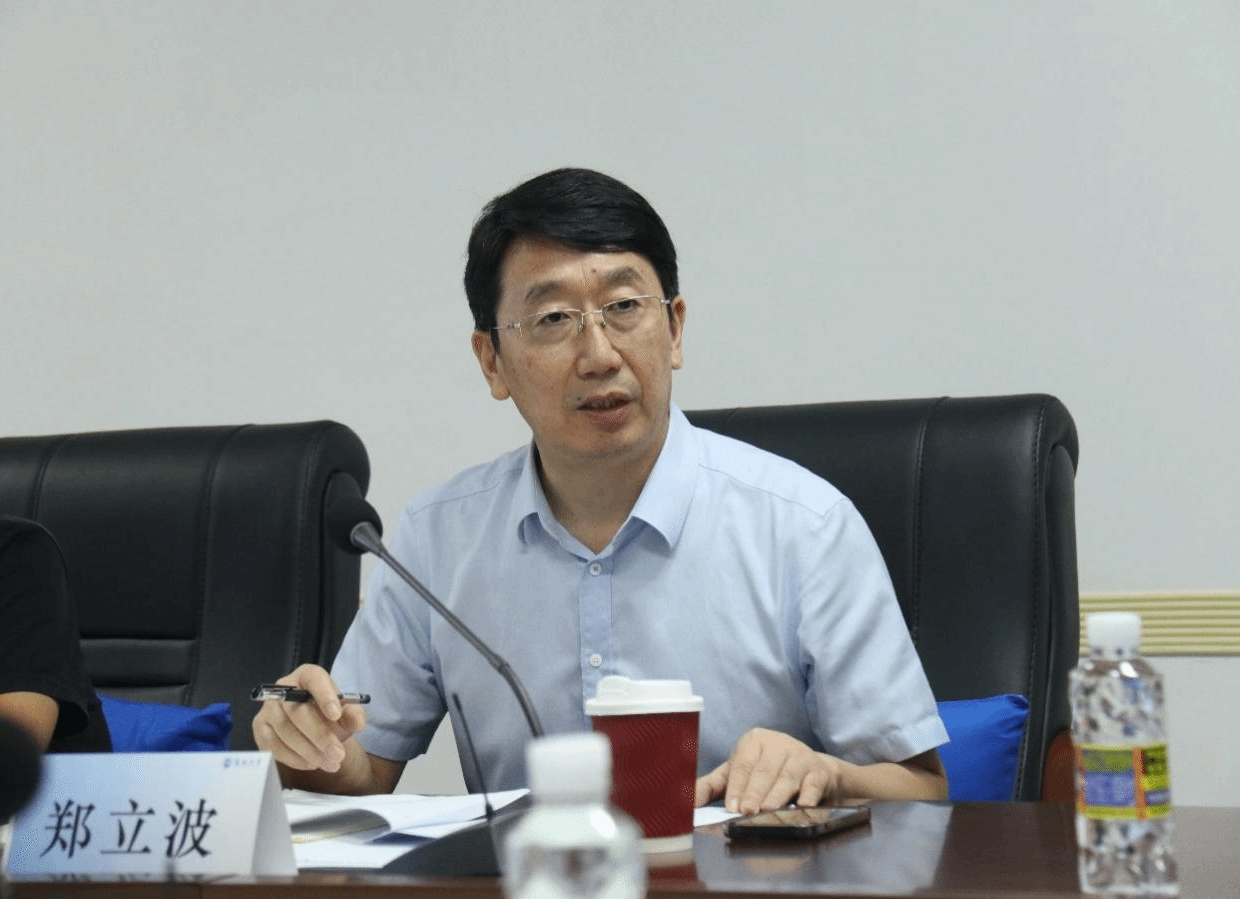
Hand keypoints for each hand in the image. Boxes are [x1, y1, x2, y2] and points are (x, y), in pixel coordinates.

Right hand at [251, 663, 366, 773]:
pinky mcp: (260, 728)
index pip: (313, 679)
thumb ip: (354, 715)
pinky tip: (311, 763)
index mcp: (307, 675)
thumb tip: (358, 722)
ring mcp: (268, 708)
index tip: (336, 714)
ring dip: (309, 751)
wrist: (313, 725)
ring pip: (285, 730)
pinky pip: (273, 745)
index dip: (324, 696)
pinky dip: (293, 758)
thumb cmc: (329, 713)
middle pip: (297, 711)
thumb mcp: (346, 712)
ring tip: (329, 763)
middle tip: (337, 754)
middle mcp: (284, 687)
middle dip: (319, 736)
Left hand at [694, 727, 840, 814]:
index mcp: (753, 741)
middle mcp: (777, 744)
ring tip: (769, 810)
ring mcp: (800, 756)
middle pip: (764, 771)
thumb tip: (687, 802)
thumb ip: (712, 786)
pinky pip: (813, 783)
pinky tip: (803, 805)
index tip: (731, 807)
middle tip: (747, 811)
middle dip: (755, 793)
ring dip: (778, 795)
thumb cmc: (766, 772)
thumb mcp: (737, 774)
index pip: (742, 764)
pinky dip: (809, 794)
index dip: (736, 786)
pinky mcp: (819, 770)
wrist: (810, 770)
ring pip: (787, 777)